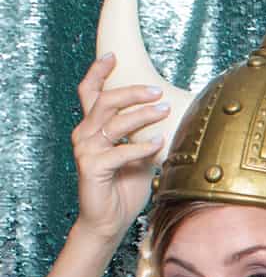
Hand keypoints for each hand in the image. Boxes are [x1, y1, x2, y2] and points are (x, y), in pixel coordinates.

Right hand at [71, 54, 168, 245]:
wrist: (108, 220)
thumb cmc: (124, 187)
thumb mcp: (139, 156)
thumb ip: (145, 136)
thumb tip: (170, 118)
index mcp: (92, 128)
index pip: (90, 92)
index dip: (98, 72)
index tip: (113, 56)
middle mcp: (84, 134)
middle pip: (104, 101)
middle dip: (131, 92)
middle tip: (156, 91)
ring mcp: (86, 150)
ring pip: (113, 123)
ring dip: (141, 115)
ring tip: (164, 111)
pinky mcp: (92, 167)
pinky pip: (119, 152)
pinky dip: (141, 147)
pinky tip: (159, 144)